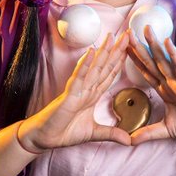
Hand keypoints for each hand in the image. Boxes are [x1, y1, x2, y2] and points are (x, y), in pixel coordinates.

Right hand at [19, 31, 131, 150]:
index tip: (132, 48)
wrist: (43, 138)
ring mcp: (77, 90)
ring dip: (104, 52)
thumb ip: (111, 134)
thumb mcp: (93, 134)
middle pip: (105, 66)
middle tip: (129, 34)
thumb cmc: (64, 132)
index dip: (121, 61)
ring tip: (113, 37)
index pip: (110, 74)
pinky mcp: (68, 95)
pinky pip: (79, 78)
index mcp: (92, 94)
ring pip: (94, 68)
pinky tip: (92, 52)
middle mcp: (87, 88)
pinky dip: (85, 65)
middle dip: (117, 50)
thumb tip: (130, 141)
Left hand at [127, 26, 175, 146]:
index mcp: (165, 90)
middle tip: (127, 30)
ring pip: (164, 60)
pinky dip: (174, 55)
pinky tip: (168, 42)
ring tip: (146, 29)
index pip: (146, 71)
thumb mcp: (165, 130)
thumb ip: (147, 133)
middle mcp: (171, 82)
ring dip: (155, 44)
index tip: (121, 47)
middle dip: (139, 47)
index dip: (134, 60)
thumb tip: (130, 141)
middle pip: (151, 62)